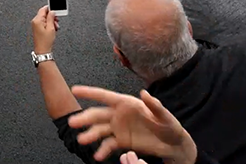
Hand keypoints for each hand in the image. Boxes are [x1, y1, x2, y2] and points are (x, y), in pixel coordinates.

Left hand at [30, 6, 58, 53]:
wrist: (42, 50)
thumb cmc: (45, 41)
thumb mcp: (51, 28)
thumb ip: (51, 18)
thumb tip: (52, 11)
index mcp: (37, 20)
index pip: (43, 9)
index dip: (50, 9)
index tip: (56, 11)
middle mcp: (35, 22)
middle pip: (44, 14)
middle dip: (51, 17)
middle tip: (56, 21)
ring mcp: (36, 25)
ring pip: (45, 19)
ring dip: (51, 22)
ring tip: (55, 27)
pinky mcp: (37, 29)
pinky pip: (43, 23)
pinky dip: (49, 25)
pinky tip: (52, 30)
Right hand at [68, 87, 197, 163]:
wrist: (172, 145)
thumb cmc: (170, 126)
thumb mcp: (164, 116)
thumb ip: (154, 105)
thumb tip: (144, 93)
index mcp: (127, 103)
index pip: (105, 96)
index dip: (90, 92)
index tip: (75, 89)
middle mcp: (119, 115)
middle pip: (98, 114)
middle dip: (85, 118)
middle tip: (73, 122)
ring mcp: (118, 128)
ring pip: (100, 130)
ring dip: (90, 134)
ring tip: (82, 140)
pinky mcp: (121, 141)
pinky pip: (108, 145)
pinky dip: (102, 150)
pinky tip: (98, 155)